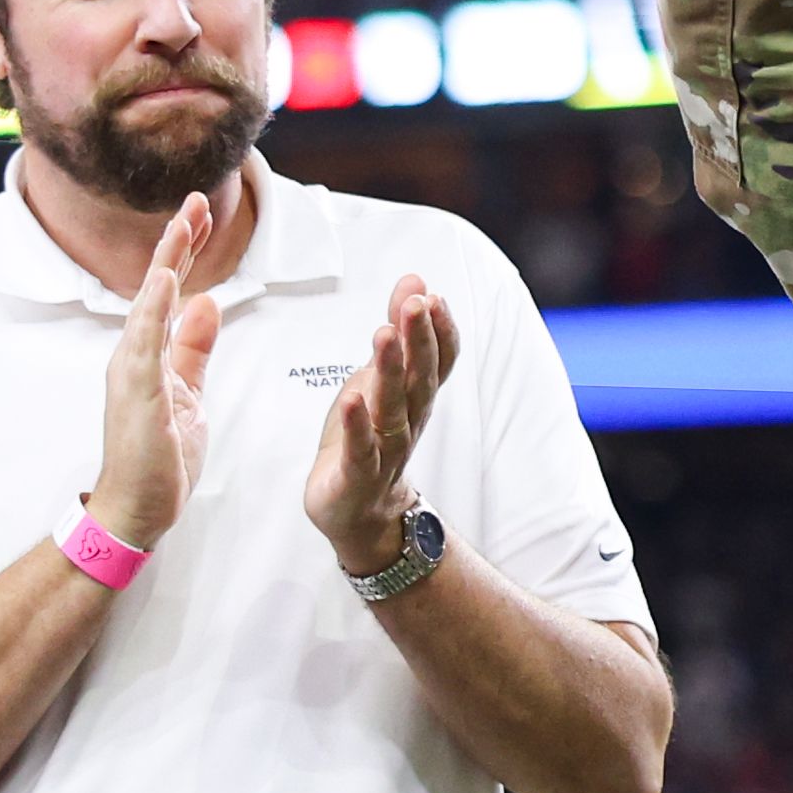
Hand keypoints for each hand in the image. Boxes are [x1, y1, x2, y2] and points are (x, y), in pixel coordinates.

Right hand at [89, 192, 228, 549]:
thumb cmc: (159, 456)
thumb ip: (195, 347)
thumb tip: (207, 301)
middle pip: (158, 285)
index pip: (169, 290)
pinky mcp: (137, 393)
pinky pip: (145, 343)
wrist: (136, 510)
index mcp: (150, 353)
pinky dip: (154, 309)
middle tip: (199, 198)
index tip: (201, 212)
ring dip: (168, 261)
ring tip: (185, 222)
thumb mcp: (189, 391)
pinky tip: (165, 280)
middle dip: (178, 240)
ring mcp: (132, 371)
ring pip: (150, 303)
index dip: (184, 250)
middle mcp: (135, 353)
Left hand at [308, 273, 458, 575]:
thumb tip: (416, 279)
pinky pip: (361, 450)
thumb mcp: (379, 378)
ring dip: (391, 372)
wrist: (359, 513)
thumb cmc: (369, 437)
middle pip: (420, 379)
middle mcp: (408, 421)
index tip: (434, 297)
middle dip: (420, 339)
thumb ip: (398, 332)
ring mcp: (385, 451)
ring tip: (384, 335)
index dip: (439, 331)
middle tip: (419, 302)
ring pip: (393, 409)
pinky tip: (352, 400)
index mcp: (415, 397)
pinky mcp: (357, 477)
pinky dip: (357, 426)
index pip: (438, 362)